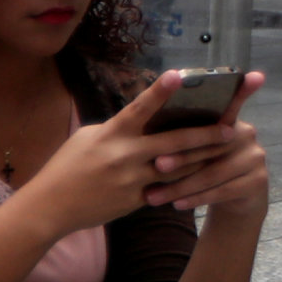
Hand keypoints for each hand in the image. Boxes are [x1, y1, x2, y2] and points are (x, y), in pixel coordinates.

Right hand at [14, 72, 261, 235]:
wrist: (51, 206)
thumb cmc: (66, 166)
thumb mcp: (88, 138)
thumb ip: (117, 129)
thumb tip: (141, 121)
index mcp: (111, 134)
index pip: (140, 108)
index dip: (161, 91)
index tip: (181, 75)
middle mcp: (125, 155)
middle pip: (174, 142)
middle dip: (205, 135)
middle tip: (230, 128)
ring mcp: (132, 180)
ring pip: (177, 168)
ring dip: (202, 159)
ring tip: (224, 152)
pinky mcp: (135, 200)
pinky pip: (166, 189)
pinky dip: (182, 182)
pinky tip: (201, 178)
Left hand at [146, 73, 270, 217]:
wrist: (233, 200)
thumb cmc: (202, 166)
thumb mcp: (192, 149)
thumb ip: (181, 133)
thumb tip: (145, 125)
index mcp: (228, 120)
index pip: (229, 103)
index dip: (239, 90)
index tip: (249, 75)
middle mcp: (246, 134)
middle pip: (210, 144)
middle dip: (182, 155)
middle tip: (157, 164)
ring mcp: (256, 157)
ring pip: (213, 172)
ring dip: (181, 185)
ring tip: (154, 195)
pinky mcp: (257, 181)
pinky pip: (222, 190)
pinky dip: (197, 198)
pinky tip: (178, 204)